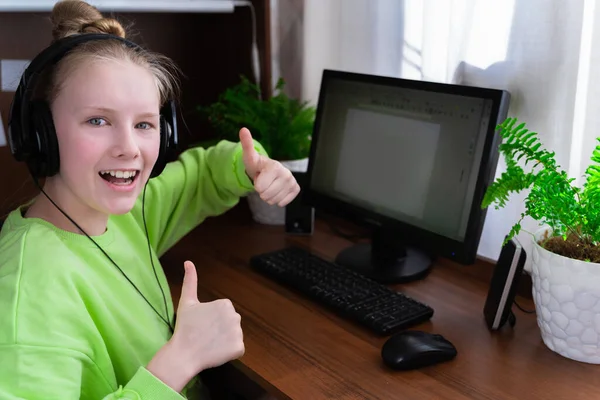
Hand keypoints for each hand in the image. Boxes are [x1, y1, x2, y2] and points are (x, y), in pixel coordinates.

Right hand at [147, 261, 243, 391]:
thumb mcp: (186, 302)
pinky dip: (229, 352)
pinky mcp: (239, 348)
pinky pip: (237, 349)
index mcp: (225, 304)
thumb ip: (190, 280)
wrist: (183, 354)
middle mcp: (235, 316)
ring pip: (234, 335)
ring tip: (209, 344)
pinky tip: (216, 351)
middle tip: (205, 335)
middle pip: (230, 323)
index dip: (212, 320)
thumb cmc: (185, 327)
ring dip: (225, 340)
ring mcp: (238, 332)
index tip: (202, 325)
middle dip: (220, 329)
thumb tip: (188, 261)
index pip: (223, 312)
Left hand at [240, 127, 300, 206]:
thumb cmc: (257, 164)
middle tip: (264, 182)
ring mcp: (292, 182)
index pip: (260, 187)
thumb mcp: (250, 156)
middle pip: (266, 195)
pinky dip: (277, 199)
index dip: (256, 184)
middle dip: (262, 191)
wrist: (268, 170)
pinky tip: (277, 190)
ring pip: (273, 200)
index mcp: (275, 166)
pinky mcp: (296, 189)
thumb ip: (247, 144)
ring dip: (269, 196)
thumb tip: (243, 129)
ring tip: (269, 185)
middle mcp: (286, 173)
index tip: (259, 176)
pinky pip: (282, 202)